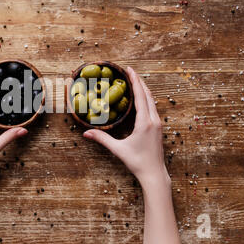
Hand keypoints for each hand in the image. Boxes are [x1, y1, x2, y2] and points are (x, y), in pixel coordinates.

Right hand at [83, 67, 168, 186]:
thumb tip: (85, 133)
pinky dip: (147, 98)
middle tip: (130, 71)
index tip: (129, 69)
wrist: (155, 174)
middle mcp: (154, 120)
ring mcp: (158, 124)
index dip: (135, 81)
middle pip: (148, 95)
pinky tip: (142, 98)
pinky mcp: (158, 128)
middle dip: (139, 81)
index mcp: (145, 123)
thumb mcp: (118, 150)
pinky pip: (153, 107)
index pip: (140, 96)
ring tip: (135, 81)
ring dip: (144, 89)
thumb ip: (102, 139)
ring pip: (152, 100)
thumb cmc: (137, 162)